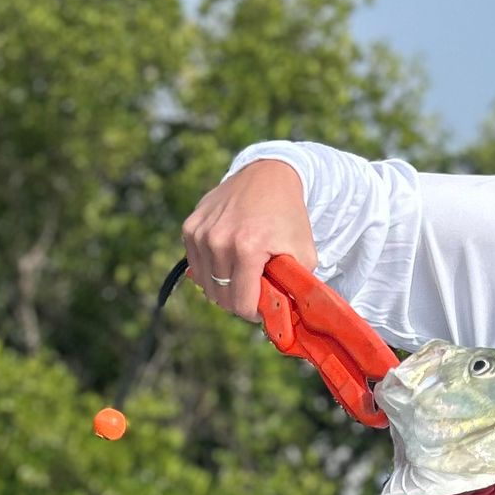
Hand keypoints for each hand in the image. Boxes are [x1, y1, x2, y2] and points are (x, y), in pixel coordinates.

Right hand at [181, 157, 314, 323]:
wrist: (269, 175)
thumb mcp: (304, 254)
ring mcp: (200, 233)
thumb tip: (283, 319)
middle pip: (221, 297)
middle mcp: (218, 240)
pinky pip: (197, 266)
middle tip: (256, 287)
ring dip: (224, 285)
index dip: (254, 312)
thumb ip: (294, 288)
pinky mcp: (190, 227)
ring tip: (243, 271)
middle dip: (239, 300)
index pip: (240, 304)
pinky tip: (229, 256)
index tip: (264, 305)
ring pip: (206, 285)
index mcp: (247, 248)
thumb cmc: (289, 216)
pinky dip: (212, 269)